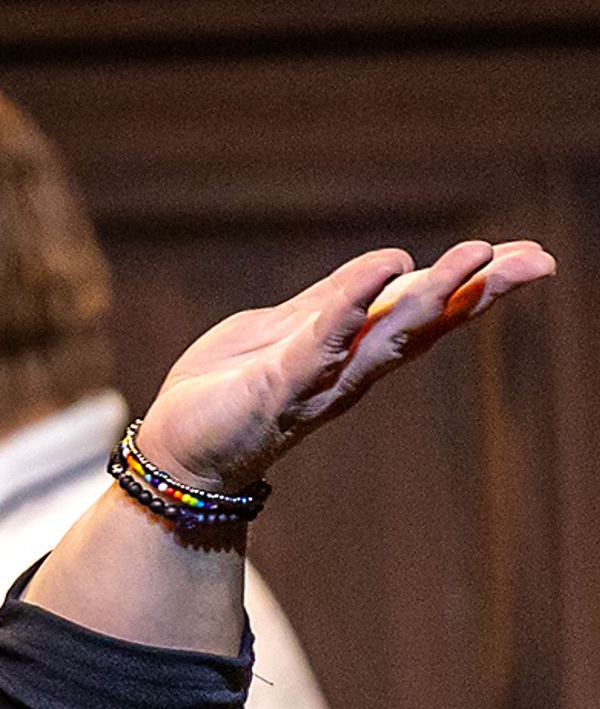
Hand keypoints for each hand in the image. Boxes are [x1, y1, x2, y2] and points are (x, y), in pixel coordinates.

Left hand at [136, 239, 556, 493]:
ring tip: (478, 257)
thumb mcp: (282, 331)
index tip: (527, 256)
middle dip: (480, 291)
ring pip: (390, 332)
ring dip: (435, 294)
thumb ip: (329, 304)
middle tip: (538, 260)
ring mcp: (320, 380)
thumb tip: (387, 267)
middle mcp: (349, 370)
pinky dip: (354, 301)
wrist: (171, 452)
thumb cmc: (224, 391)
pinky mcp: (280, 385)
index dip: (472, 285)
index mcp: (351, 352)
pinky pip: (324, 338)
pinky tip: (387, 267)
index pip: (421, 312)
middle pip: (426, 324)